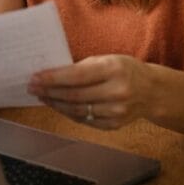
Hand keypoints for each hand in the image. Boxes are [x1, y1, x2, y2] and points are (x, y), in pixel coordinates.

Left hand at [27, 55, 155, 129]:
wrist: (152, 91)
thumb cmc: (124, 70)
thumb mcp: (107, 60)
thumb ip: (82, 67)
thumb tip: (51, 74)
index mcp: (114, 70)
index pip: (77, 76)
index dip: (53, 78)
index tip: (35, 77)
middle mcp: (117, 92)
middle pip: (74, 96)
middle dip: (49, 91)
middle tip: (32, 87)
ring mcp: (117, 111)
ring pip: (77, 110)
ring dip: (55, 103)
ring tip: (42, 96)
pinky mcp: (115, 124)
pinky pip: (84, 120)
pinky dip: (68, 113)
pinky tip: (58, 105)